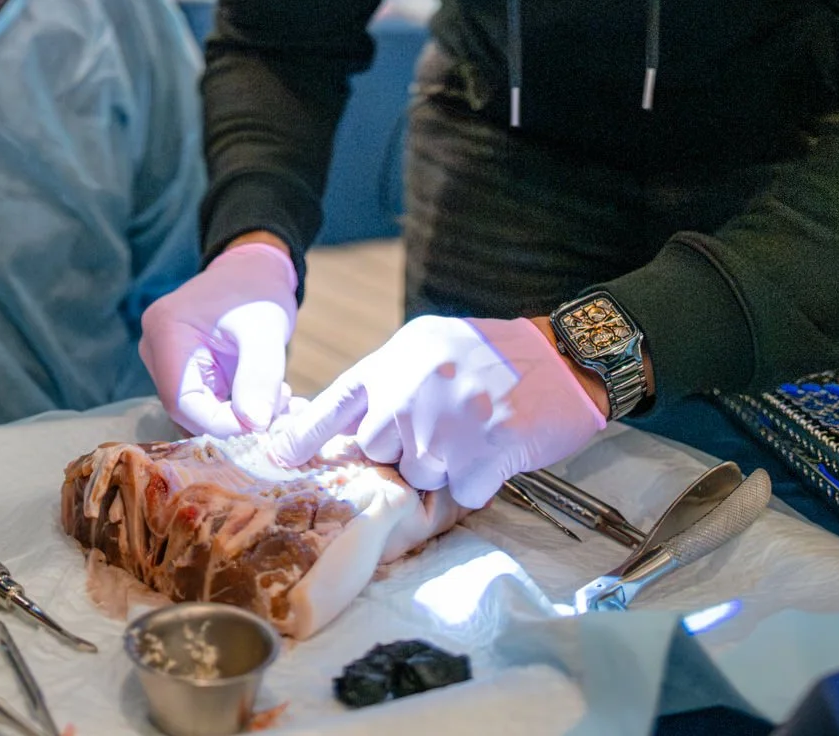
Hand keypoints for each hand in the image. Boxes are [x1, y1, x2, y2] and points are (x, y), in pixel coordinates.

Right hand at [140, 240, 298, 435]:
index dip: (219, 423)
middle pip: (188, 409)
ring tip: (280, 402)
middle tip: (280, 414)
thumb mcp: (264, 331)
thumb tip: (255, 425)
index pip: (181, 400)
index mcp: (166, 330)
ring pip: (199, 411)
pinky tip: (269, 399)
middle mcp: (155, 348)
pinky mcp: (182, 370)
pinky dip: (237, 408)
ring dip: (240, 417)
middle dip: (235, 421)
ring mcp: (166, 360)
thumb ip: (259, 377)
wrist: (253, 270)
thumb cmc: (256, 291)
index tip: (259, 427)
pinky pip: (206, 403)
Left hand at [268, 314, 605, 507]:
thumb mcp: (427, 345)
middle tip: (441, 425)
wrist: (560, 357)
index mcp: (394, 361)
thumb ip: (389, 379)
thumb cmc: (491, 352)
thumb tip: (358, 422)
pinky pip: (459, 494)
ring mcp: (445, 427)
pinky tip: (494, 449)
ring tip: (472, 433)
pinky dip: (476, 481)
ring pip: (418, 477)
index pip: (336, 403)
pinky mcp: (481, 458)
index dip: (303, 435)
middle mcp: (411, 393)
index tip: (277, 457)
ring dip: (443, 467)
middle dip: (403, 449)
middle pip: (378, 451)